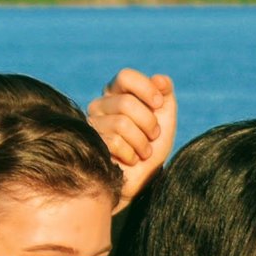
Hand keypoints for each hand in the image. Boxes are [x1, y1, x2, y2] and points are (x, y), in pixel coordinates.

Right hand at [87, 68, 176, 207]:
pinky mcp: (90, 145)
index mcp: (117, 94)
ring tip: (144, 152)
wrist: (142, 179)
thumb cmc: (152, 146)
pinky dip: (131, 154)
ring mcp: (92, 125)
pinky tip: (131, 160)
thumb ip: (165, 95)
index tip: (159, 104)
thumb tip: (161, 79)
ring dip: (142, 143)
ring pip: (121, 124)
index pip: (125, 77)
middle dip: (149, 123)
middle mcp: (100, 105)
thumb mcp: (165, 118)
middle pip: (126, 103)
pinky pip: (114, 142)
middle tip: (153, 136)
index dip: (146, 89)